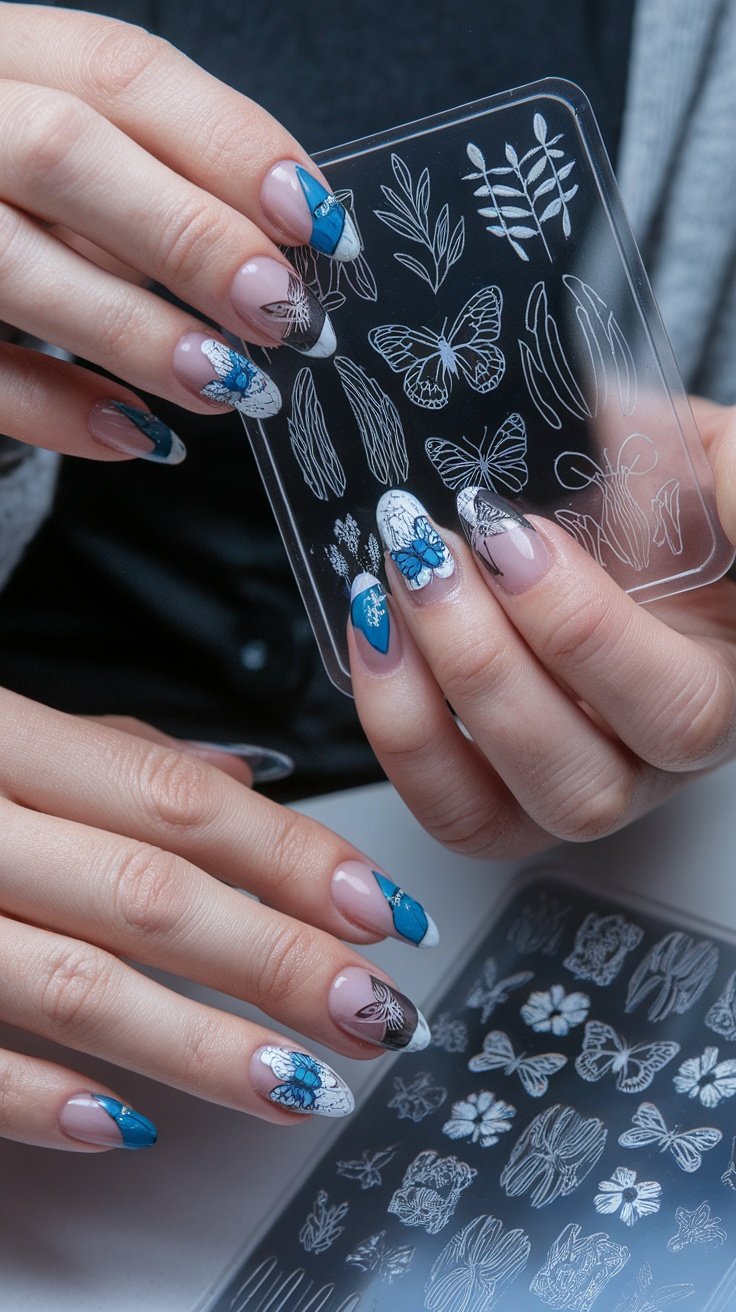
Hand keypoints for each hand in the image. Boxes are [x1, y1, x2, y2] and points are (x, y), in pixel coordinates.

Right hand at [0, 3, 355, 462]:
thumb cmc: (6, 191)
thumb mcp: (65, 151)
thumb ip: (148, 176)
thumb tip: (280, 246)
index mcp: (0, 55)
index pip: (122, 72)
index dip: (231, 145)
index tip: (317, 222)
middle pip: (64, 151)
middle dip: (191, 237)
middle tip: (281, 312)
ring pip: (12, 263)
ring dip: (137, 332)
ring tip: (231, 385)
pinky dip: (60, 411)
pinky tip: (143, 435)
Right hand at [0, 689, 435, 1150]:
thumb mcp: (2, 728)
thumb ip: (115, 752)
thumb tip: (233, 779)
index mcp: (7, 746)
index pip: (177, 800)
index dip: (293, 857)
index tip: (383, 909)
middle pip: (152, 896)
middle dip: (281, 960)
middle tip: (374, 1010)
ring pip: (82, 989)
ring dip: (205, 1047)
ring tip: (301, 1084)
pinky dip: (51, 1103)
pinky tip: (134, 1125)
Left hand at [349, 398, 735, 857]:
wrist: (615, 507)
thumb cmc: (664, 495)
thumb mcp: (709, 462)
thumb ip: (731, 479)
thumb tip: (723, 491)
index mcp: (720, 690)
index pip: (674, 708)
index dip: (581, 630)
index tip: (513, 533)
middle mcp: (649, 764)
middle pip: (579, 783)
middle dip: (483, 665)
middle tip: (431, 555)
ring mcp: (567, 786)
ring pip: (495, 813)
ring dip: (420, 708)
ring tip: (387, 594)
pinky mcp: (497, 795)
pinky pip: (444, 806)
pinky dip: (394, 728)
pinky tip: (373, 637)